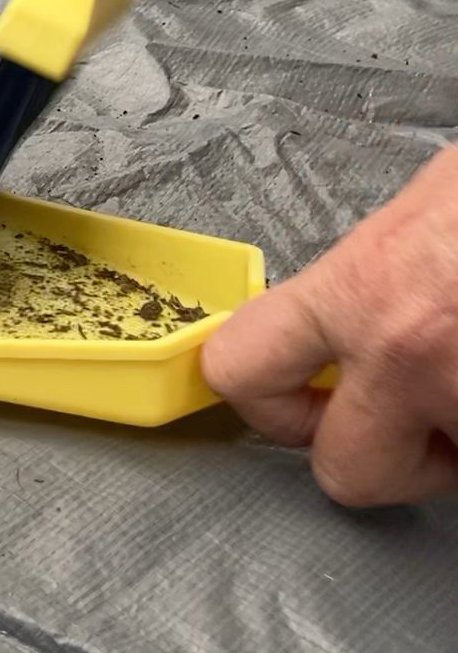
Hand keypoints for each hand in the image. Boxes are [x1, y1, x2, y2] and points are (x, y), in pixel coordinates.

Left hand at [201, 146, 457, 506]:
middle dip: (382, 455)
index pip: (240, 370)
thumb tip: (350, 301)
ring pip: (450, 474)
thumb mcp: (431, 204)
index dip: (266, 399)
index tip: (294, 397)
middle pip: (344, 475)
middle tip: (413, 418)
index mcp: (361, 290)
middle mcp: (407, 356)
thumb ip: (372, 268)